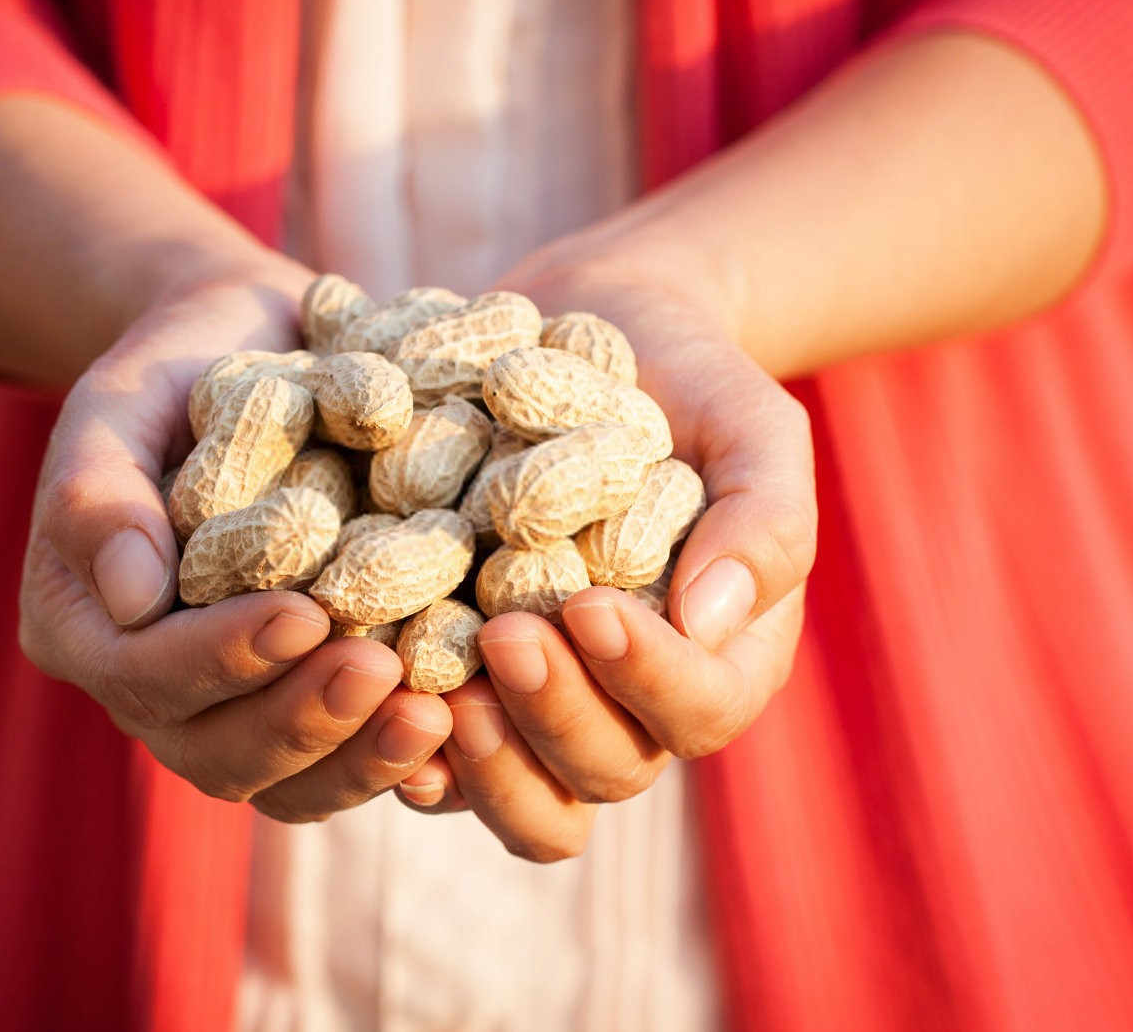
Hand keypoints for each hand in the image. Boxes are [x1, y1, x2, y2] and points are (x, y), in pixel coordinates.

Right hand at [19, 270, 451, 821]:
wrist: (255, 357)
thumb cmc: (178, 369)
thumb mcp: (122, 403)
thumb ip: (101, 492)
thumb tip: (129, 598)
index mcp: (88, 627)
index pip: (143, 673)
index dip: (221, 656)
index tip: (303, 613)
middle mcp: (156, 690)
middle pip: (216, 753)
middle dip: (301, 719)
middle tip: (382, 672)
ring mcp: (237, 709)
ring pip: (288, 781)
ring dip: (360, 757)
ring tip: (435, 716)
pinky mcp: (312, 700)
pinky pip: (348, 759)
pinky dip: (401, 755)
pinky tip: (462, 723)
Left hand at [397, 254, 815, 861]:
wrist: (584, 333)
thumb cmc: (685, 382)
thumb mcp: (749, 425)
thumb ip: (762, 516)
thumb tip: (710, 621)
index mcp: (718, 656)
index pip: (700, 709)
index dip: (648, 678)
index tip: (590, 607)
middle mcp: (630, 703)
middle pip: (606, 770)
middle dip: (556, 716)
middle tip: (504, 635)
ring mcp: (542, 707)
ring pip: (524, 800)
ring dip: (482, 763)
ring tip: (435, 694)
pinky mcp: (460, 688)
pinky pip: (438, 761)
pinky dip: (405, 751)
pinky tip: (370, 706)